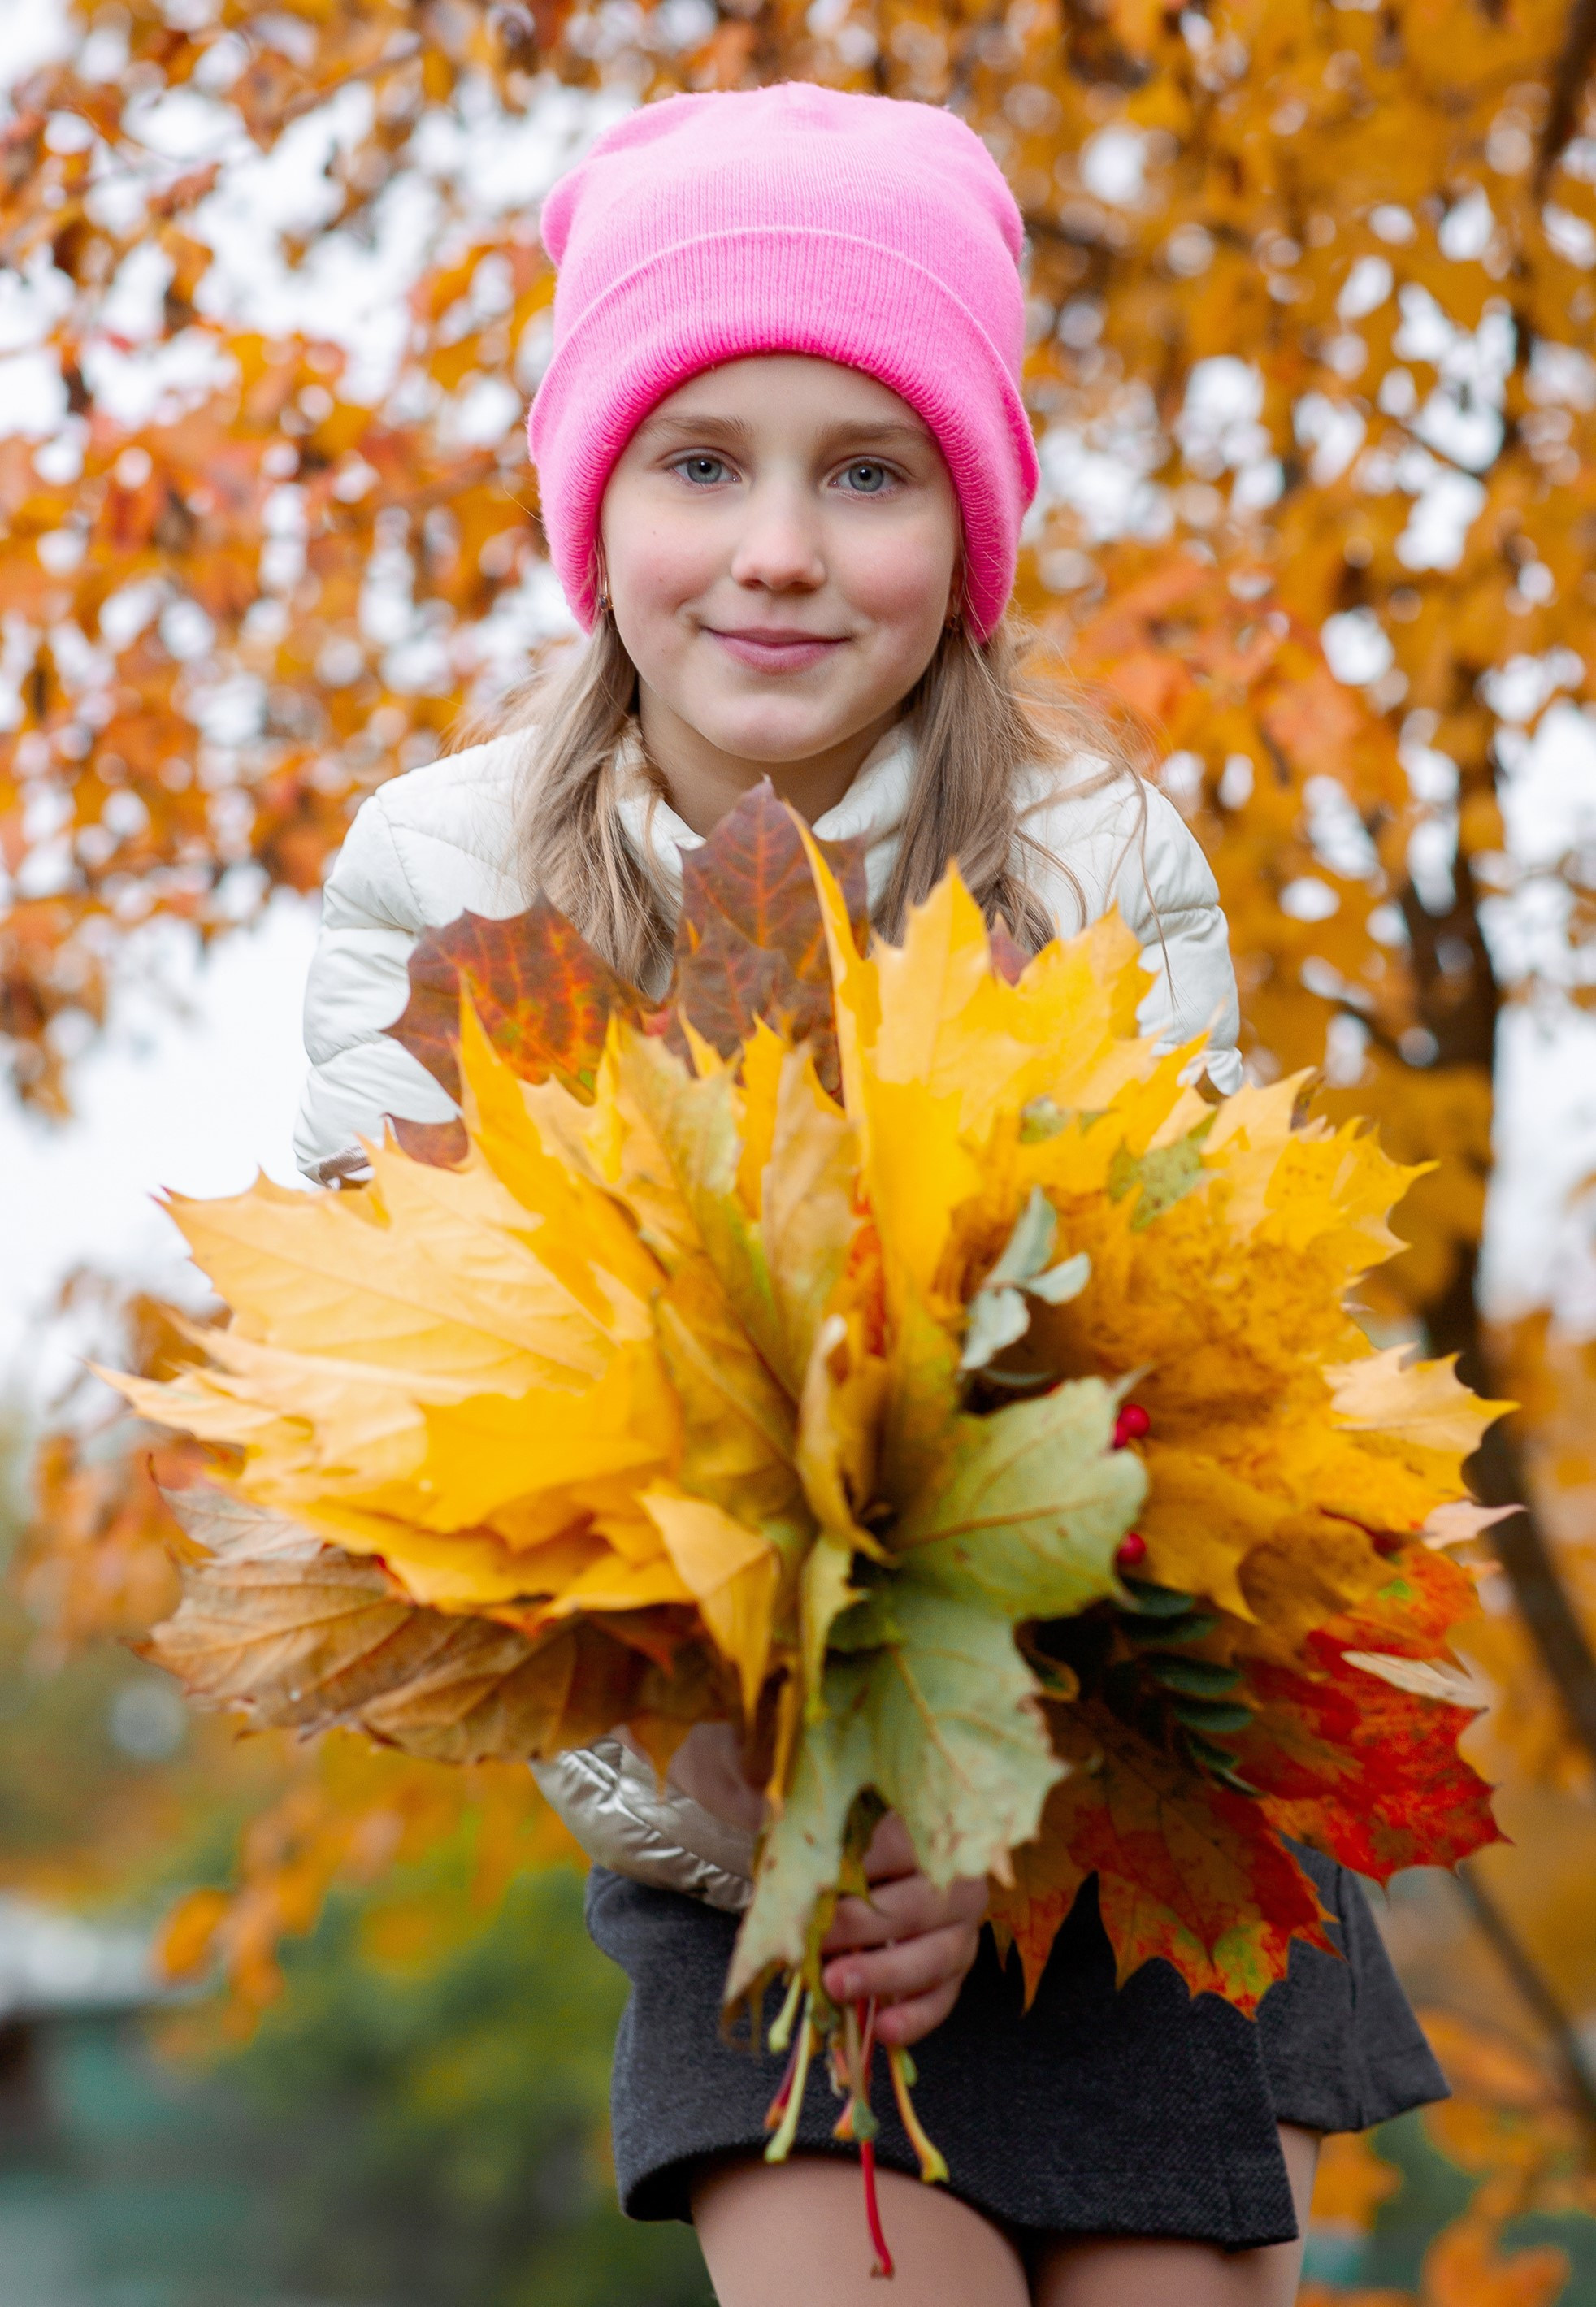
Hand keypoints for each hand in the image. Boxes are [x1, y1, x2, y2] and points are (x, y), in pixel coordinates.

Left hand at [819, 1813, 986, 2046]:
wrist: (901, 1878)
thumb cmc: (858, 1851)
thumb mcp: (838, 1832)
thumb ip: (815, 1837)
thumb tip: (778, 1841)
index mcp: (924, 1837)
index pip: (891, 1848)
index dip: (850, 1871)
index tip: (809, 1888)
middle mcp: (954, 1883)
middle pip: (914, 1906)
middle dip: (861, 1928)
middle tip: (817, 1946)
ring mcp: (962, 1930)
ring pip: (934, 1957)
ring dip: (883, 1975)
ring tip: (837, 1987)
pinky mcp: (958, 1971)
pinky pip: (942, 1999)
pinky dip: (914, 2018)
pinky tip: (883, 2030)